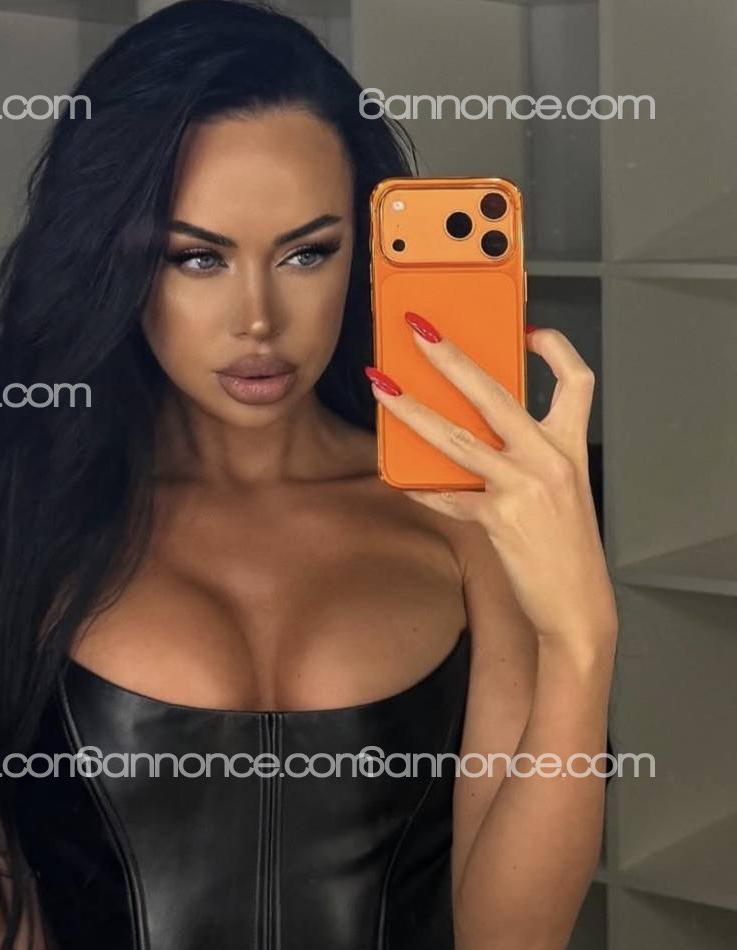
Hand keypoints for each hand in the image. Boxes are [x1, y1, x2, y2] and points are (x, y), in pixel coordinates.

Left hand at [367, 317, 617, 654]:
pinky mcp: (498, 518)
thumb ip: (531, 458)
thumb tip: (481, 434)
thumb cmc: (567, 552)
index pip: (577, 380)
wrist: (577, 606)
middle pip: (495, 392)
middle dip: (451, 357)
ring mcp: (523, 486)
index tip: (527, 331)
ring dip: (412, 410)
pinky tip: (399, 477)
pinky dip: (422, 487)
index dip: (555, 349)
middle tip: (419, 332)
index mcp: (571, 446)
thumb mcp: (563, 493)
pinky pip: (447, 495)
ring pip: (456, 437)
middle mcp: (550, 458)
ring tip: (382, 389)